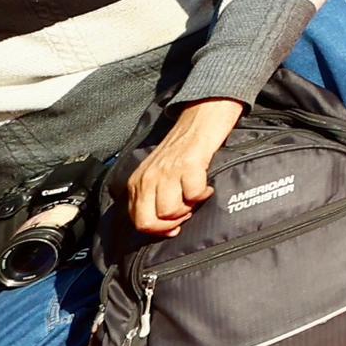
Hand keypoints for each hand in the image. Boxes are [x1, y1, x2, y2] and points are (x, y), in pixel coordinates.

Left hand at [125, 99, 243, 234]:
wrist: (202, 116)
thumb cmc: (182, 148)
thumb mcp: (158, 172)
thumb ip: (152, 195)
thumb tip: (160, 225)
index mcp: (137, 181)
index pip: (137, 220)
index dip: (158, 230)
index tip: (174, 227)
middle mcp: (148, 177)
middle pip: (149, 221)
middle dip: (170, 224)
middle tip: (186, 213)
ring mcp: (167, 171)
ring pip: (170, 211)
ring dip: (188, 209)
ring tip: (196, 196)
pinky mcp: (189, 164)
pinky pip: (194, 194)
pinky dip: (204, 194)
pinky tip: (207, 186)